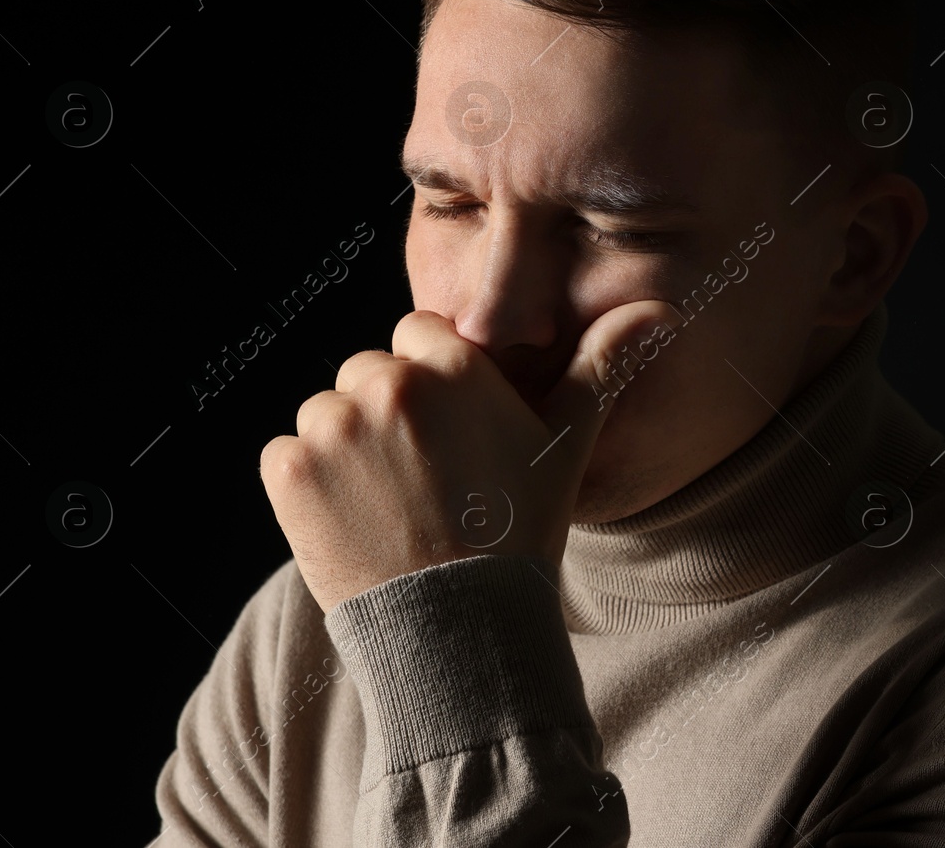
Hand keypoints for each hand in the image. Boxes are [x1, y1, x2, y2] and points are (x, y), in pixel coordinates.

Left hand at [260, 300, 672, 612]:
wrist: (460, 631)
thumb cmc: (520, 533)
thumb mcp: (566, 446)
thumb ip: (601, 366)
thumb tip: (659, 312)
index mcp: (453, 364)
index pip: (418, 336)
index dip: (434, 386)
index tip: (449, 439)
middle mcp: (389, 383)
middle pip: (369, 373)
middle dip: (387, 416)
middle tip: (423, 480)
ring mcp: (333, 427)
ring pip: (326, 413)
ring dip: (345, 450)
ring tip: (390, 506)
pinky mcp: (290, 471)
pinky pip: (285, 454)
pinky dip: (308, 486)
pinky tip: (354, 521)